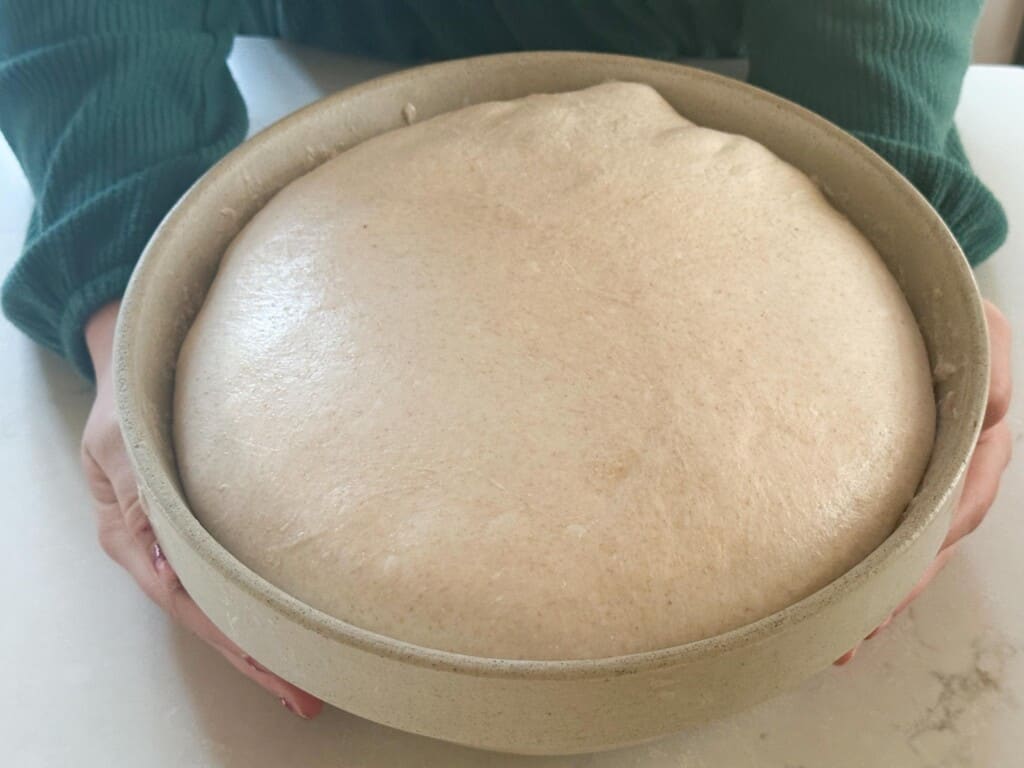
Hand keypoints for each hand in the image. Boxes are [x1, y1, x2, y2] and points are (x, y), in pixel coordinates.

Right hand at [81, 300, 322, 717]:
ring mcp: (175, 540)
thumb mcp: (120, 445)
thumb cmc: (127, 403)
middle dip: (255, 656)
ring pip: (222, 600)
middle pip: (208, 615)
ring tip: (307, 677)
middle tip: (305, 695)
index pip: (184, 600)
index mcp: (128, 535)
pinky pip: (228, 574)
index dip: (229, 634)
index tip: (271, 665)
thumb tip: (169, 563)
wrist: (135, 367)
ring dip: (262, 638)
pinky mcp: (198, 525)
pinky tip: (289, 623)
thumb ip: (139, 496)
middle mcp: (154, 548)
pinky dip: (258, 603)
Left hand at [836, 299, 1012, 664]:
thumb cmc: (939, 307)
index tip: (886, 597)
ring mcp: (921, 474)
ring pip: (901, 546)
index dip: (922, 557)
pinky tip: (831, 598)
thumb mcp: (976, 324)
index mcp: (978, 440)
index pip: (955, 510)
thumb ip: (991, 359)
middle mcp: (955, 467)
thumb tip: (998, 406)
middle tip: (845, 639)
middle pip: (924, 545)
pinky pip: (877, 526)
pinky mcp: (887, 474)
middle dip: (890, 596)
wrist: (901, 294)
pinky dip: (859, 565)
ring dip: (872, 595)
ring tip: (833, 640)